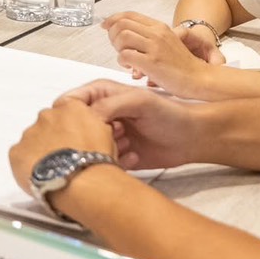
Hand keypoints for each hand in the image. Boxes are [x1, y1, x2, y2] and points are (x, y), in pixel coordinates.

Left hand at [8, 97, 116, 194]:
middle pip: (46, 125)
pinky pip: (19, 156)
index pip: (64, 111)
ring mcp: (30, 133)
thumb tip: (88, 132)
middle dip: (53, 139)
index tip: (72, 140)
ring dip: (40, 152)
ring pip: (32, 141)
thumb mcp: (106, 134)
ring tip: (54, 170)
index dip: (69, 127)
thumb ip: (91, 125)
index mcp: (70, 107)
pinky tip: (42, 175)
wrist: (81, 181)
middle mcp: (46, 116)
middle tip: (63, 158)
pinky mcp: (17, 151)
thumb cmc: (97, 160)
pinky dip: (27, 165)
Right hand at [65, 79, 202, 169]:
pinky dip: (115, 161)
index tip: (84, 124)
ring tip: (127, 144)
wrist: (191, 138)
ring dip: (104, 149)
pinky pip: (101, 163)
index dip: (69, 115)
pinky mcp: (114, 155)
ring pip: (86, 149)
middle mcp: (100, 115)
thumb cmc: (169, 113)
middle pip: (75, 128)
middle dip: (89, 135)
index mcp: (100, 95)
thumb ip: (108, 105)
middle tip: (113, 135)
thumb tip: (83, 119)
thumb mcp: (138, 101)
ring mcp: (106, 136)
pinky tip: (134, 156)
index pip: (68, 103)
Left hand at [103, 12, 218, 97]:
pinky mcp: (152, 62)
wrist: (198, 79)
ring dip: (117, 48)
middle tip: (116, 47)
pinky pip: (125, 55)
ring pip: (122, 37)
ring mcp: (154, 47)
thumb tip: (123, 35)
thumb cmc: (181, 65)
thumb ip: (148, 37)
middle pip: (122, 24)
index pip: (130, 15)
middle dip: (112, 35)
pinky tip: (130, 67)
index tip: (105, 26)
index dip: (113, 19)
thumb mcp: (167, 43)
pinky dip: (122, 61)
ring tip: (125, 59)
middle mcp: (157, 34)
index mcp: (159, 27)